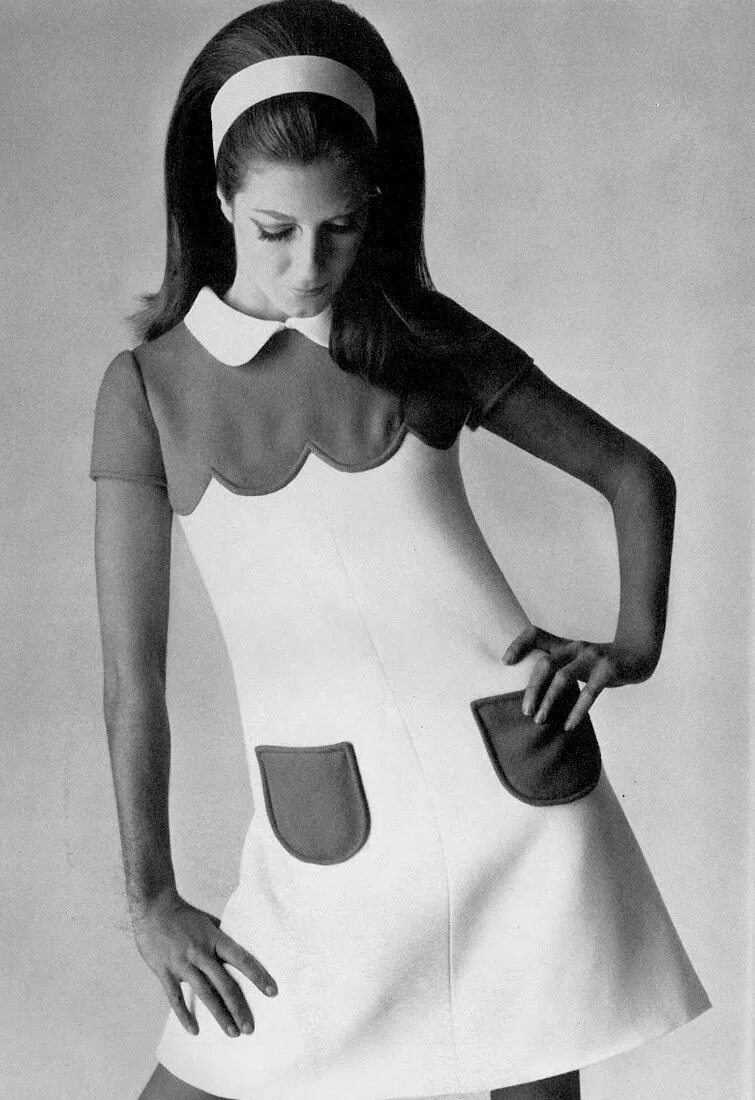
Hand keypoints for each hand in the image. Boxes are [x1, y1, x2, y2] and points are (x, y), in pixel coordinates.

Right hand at [131, 887, 277, 1037]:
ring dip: (220, 1015)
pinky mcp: (165, 971)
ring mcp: (182, 963)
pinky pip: (175, 998)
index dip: (258, 976)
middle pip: (225, 984)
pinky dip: (184, 1015)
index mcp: (215, 939)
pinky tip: (194, 1030)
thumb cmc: (183, 913)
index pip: (242, 959)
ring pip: (204, 994)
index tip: (272, 992)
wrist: (153, 907)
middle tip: (249, 1028)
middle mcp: (201, 952)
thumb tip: (237, 948)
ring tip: (232, 1033)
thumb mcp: (208, 921)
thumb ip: (221, 936)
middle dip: (239, 1008)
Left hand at [503, 625, 655, 729]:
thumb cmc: (601, 663)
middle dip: (532, 688)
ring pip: (562, 677)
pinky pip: (589, 693)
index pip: (535, 633)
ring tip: (539, 720)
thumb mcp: (578, 659)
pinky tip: (568, 725)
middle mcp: (575, 647)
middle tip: (525, 711)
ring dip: (548, 700)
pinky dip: (576, 711)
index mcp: (565, 644)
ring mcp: (592, 657)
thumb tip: (531, 692)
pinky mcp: (608, 670)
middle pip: (545, 663)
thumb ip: (558, 666)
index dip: (518, 644)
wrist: (639, 655)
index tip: (505, 662)